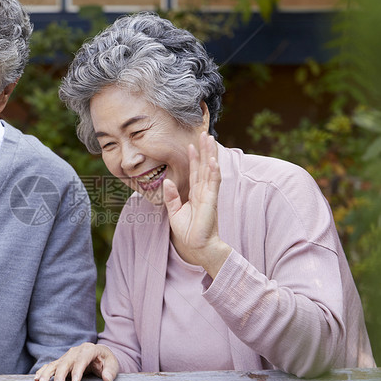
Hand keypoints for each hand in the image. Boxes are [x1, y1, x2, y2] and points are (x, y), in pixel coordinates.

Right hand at [34, 343, 118, 380]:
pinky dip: (43, 371)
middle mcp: (76, 351)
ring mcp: (68, 356)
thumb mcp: (112, 364)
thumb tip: (107, 379)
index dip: (78, 370)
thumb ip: (110, 371)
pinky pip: (51, 365)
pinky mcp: (62, 361)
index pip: (82, 359)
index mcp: (89, 349)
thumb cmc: (106, 360)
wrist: (100, 355)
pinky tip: (37, 377)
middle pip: (66, 362)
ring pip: (56, 363)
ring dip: (47, 373)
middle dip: (60, 375)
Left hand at [162, 132, 231, 277]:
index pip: (195, 172)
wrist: (196, 246)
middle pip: (204, 166)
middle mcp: (203, 192)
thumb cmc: (188, 232)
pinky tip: (214, 160)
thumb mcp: (174, 212)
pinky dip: (214, 171)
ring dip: (210, 154)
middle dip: (204, 150)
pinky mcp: (211, 201)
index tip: (191, 144)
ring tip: (210, 139)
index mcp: (195, 194)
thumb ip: (170, 196)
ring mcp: (209, 195)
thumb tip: (166, 181)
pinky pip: (213, 183)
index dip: (193, 158)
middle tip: (205, 133)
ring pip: (210, 170)